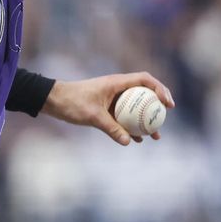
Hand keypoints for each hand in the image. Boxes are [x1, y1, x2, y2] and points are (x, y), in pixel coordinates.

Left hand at [41, 72, 174, 145]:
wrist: (53, 101)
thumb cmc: (72, 102)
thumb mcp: (92, 116)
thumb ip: (111, 128)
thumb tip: (128, 141)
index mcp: (117, 82)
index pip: (145, 80)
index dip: (160, 89)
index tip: (167, 104)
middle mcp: (117, 88)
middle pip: (144, 93)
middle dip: (157, 105)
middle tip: (166, 117)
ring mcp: (112, 98)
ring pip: (135, 108)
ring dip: (146, 120)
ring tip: (156, 135)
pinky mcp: (106, 108)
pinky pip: (123, 117)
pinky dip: (131, 127)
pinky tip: (137, 140)